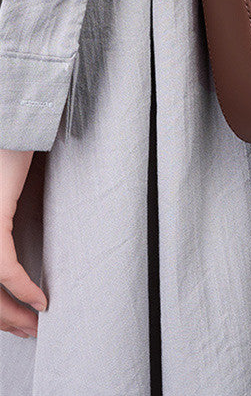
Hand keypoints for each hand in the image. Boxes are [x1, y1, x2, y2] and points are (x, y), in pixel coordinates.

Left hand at [0, 148, 47, 338]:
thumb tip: (12, 258)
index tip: (19, 317)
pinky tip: (40, 300)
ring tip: (33, 323)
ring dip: (13, 313)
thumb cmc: (6, 153)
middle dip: (5, 318)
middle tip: (27, 331)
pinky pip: (3, 267)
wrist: (10, 125)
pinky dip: (23, 288)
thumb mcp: (1, 198)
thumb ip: (2, 224)